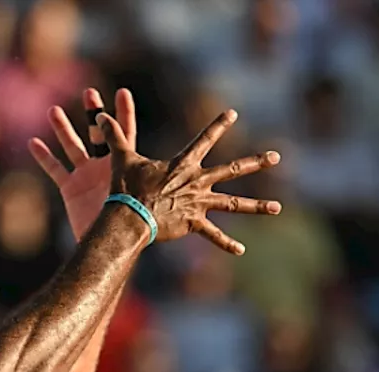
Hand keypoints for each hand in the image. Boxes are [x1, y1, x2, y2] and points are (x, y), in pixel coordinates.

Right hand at [29, 88, 136, 237]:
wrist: (113, 243)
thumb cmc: (132, 219)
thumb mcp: (139, 189)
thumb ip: (148, 172)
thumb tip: (189, 158)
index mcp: (124, 164)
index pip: (126, 132)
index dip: (124, 113)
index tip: (123, 92)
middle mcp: (105, 167)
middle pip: (98, 134)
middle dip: (93, 113)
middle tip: (90, 93)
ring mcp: (86, 177)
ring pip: (72, 147)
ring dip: (63, 129)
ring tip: (54, 110)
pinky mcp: (71, 189)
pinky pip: (55, 170)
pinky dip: (44, 157)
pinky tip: (33, 142)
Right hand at [98, 110, 280, 254]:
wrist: (131, 215)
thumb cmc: (127, 186)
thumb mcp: (122, 158)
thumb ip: (115, 136)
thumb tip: (100, 117)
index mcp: (184, 164)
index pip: (205, 139)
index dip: (218, 125)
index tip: (233, 113)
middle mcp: (197, 181)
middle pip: (232, 170)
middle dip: (256, 163)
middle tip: (276, 157)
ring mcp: (198, 203)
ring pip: (234, 204)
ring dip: (258, 206)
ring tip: (278, 208)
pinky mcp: (193, 223)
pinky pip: (213, 234)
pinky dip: (226, 244)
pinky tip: (240, 251)